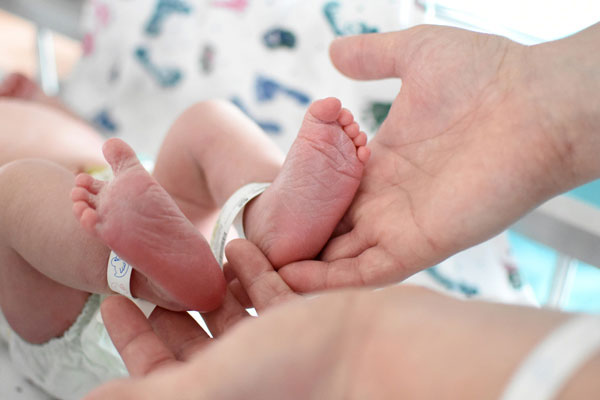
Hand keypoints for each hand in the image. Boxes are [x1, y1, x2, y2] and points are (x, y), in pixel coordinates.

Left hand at [84, 239, 358, 398]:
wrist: (379, 356)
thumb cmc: (291, 373)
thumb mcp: (207, 387)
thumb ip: (150, 396)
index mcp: (218, 394)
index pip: (157, 371)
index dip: (131, 338)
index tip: (113, 300)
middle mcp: (246, 376)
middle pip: (193, 342)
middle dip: (170, 306)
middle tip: (150, 270)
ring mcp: (279, 350)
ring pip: (232, 317)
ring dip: (210, 286)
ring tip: (192, 253)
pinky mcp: (308, 324)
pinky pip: (271, 296)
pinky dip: (253, 272)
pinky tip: (238, 244)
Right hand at [279, 25, 596, 291]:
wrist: (539, 102)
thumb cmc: (487, 74)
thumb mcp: (415, 54)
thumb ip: (371, 56)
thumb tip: (334, 52)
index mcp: (383, 161)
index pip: (329, 190)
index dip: (297, 201)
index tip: (263, 209)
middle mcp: (388, 198)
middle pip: (329, 229)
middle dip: (292, 241)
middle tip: (248, 250)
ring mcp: (402, 224)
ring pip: (341, 258)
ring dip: (301, 267)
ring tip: (254, 273)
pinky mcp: (419, 244)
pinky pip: (367, 273)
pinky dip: (329, 283)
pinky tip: (289, 283)